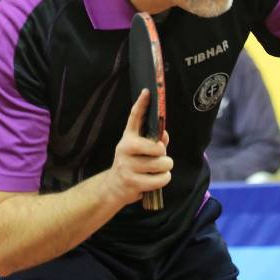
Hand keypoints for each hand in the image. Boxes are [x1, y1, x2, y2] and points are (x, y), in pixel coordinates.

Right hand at [103, 89, 173, 205]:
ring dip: (165, 168)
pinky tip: (155, 180)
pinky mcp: (132, 182)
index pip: (134, 117)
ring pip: (161, 164)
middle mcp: (125, 149)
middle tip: (161, 158)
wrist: (113, 188)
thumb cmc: (132, 165)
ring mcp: (128, 166)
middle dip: (164, 155)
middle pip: (157, 148)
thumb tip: (164, 134)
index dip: (142, 104)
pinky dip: (163, 179)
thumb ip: (154, 141)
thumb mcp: (139, 151)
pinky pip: (160, 179)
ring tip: (158, 170)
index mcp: (128, 138)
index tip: (147, 91)